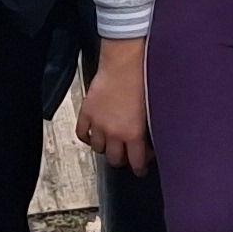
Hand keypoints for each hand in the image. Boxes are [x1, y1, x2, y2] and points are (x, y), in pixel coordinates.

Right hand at [79, 41, 152, 172]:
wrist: (124, 62)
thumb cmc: (142, 79)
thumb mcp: (151, 110)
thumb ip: (147, 129)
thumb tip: (148, 140)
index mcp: (133, 133)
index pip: (136, 162)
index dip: (139, 168)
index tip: (141, 169)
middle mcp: (114, 132)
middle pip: (114, 159)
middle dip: (122, 160)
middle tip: (126, 156)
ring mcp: (98, 124)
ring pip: (98, 149)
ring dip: (105, 148)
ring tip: (111, 144)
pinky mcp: (86, 112)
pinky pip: (82, 133)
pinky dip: (87, 137)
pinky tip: (93, 135)